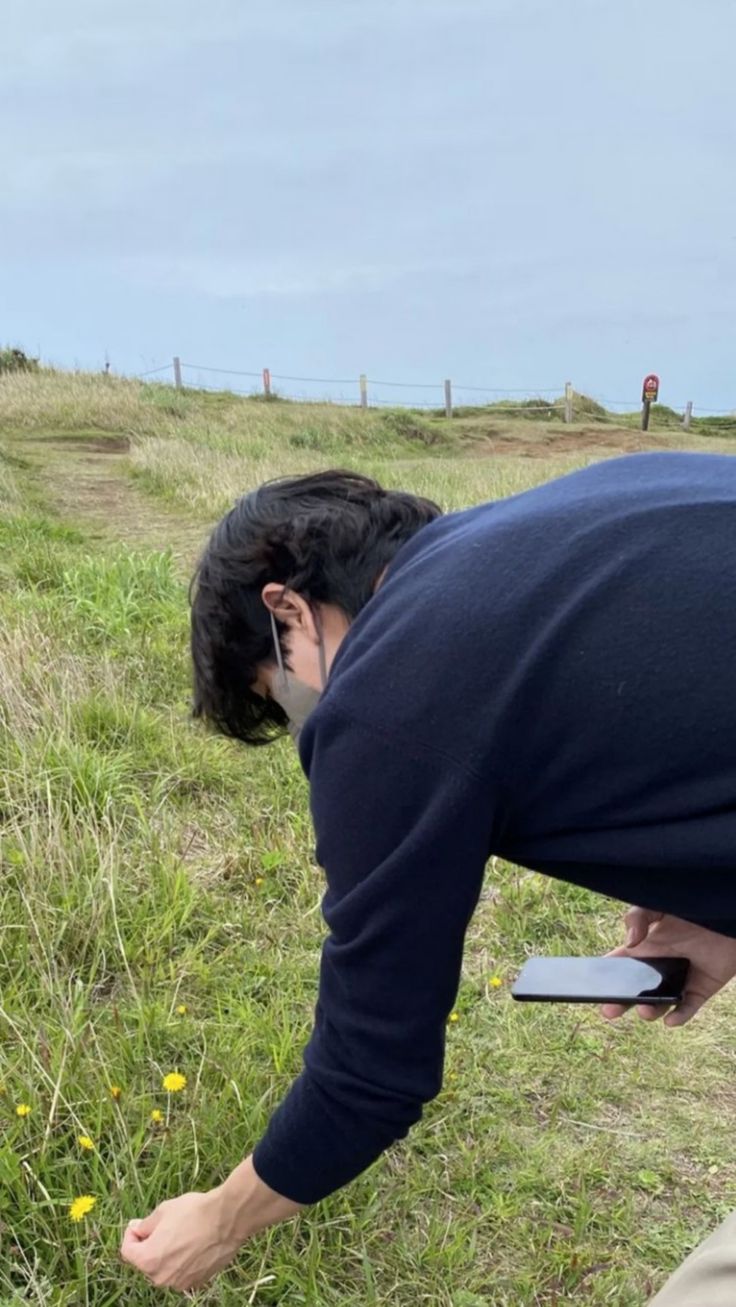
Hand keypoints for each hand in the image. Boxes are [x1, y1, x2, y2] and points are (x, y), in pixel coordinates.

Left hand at [120, 1156, 302, 1291]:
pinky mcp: (197, 1282)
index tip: (138, 1224)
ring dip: (166, 1254)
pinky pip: (181, 1273)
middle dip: (148, 1245)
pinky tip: (193, 1243)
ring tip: (180, 1234)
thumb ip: (145, 1225)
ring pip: (164, 1268)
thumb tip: (137, 1230)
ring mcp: (180, 1282)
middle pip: (145, 1262)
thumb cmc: (194, 1212)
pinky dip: (182, 1261)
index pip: (127, 1251)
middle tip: (160, 1227)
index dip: (130, 1235)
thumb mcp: (163, 1211)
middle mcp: (161, 1277)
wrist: (227, 1219)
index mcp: (148, 1260)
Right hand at [601, 906, 735, 1026]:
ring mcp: (679, 979)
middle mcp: (659, 967)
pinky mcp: (701, 988)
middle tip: (608, 1012)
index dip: (605, 977)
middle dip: (620, 1003)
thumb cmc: (691, 907)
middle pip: (635, 990)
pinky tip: (670, 1019)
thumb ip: (638, 917)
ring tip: (644, 1010)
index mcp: (644, 948)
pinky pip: (689, 1007)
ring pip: (660, 1003)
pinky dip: (680, 1016)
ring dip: (649, 1011)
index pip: (620, 966)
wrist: (726, 913)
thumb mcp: (658, 906)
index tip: (590, 988)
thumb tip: (629, 943)